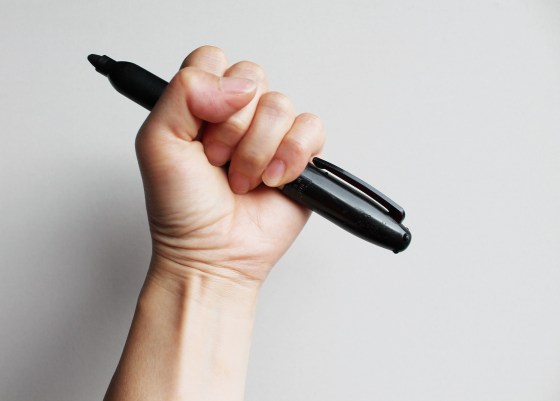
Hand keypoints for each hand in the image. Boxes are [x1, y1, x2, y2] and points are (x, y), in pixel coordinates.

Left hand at [135, 46, 324, 287]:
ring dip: (258, 151)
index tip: (199, 130)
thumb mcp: (157, 143)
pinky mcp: (300, 156)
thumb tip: (236, 84)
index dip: (210, 90)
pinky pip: (312, 128)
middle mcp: (236, 115)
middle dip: (233, 129)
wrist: (213, 255)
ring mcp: (270, 134)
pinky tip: (272, 182)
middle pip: (252, 79)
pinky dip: (291, 158)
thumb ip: (183, 93)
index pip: (213, 60)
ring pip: (281, 106)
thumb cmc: (182, 209)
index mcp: (201, 105)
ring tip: (242, 180)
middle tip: (218, 161)